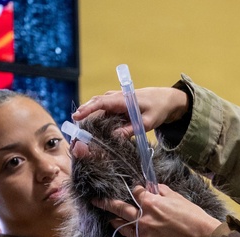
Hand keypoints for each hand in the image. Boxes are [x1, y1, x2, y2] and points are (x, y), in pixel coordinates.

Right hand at [72, 86, 189, 136]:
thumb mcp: (148, 123)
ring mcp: (116, 100)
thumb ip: (131, 129)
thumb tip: (115, 137)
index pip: (101, 102)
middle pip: (95, 103)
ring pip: (97, 107)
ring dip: (88, 117)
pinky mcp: (117, 105)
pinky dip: (96, 118)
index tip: (76, 116)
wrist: (165, 99)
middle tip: (73, 127)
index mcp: (124, 99)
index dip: (88, 109)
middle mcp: (117, 97)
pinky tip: (91, 130)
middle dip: (83, 114)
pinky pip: (103, 111)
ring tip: (79, 132)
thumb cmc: (158, 109)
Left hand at [93, 185, 222, 236]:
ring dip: (117, 222)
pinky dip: (137, 236)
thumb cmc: (193, 216)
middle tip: (96, 202)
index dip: (137, 191)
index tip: (138, 191)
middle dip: (106, 204)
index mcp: (150, 203)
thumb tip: (152, 188)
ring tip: (111, 219)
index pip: (135, 193)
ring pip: (124, 227)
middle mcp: (142, 219)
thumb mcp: (177, 197)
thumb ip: (161, 192)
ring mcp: (143, 235)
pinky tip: (140, 234)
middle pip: (119, 209)